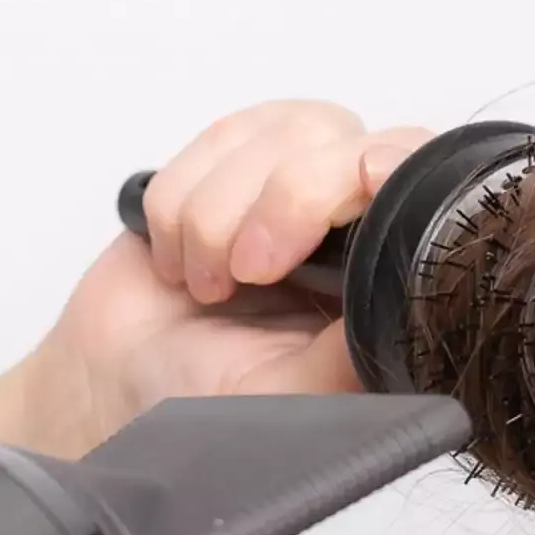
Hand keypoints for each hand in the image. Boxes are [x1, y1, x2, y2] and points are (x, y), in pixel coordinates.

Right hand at [0, 100, 431, 457]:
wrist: (119, 387)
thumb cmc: (213, 402)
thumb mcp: (296, 396)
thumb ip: (353, 350)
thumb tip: (405, 300)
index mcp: (386, 265)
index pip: (416, 174)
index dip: (387, 166)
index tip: (362, 187)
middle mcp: (352, 214)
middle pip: (341, 140)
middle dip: (288, 197)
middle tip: (248, 272)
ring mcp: (294, 178)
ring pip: (280, 131)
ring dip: (220, 210)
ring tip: (208, 285)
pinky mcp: (233, 163)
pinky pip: (217, 139)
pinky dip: (180, 201)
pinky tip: (178, 262)